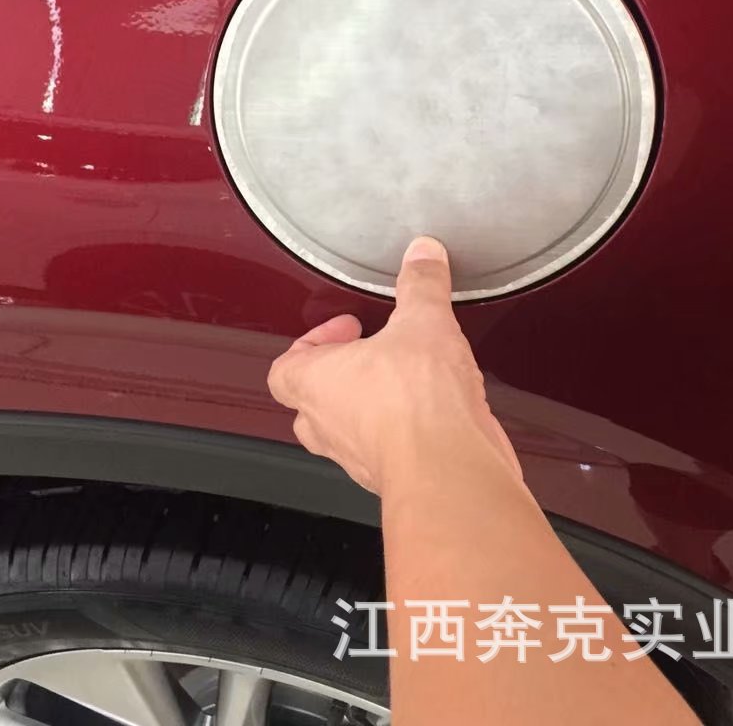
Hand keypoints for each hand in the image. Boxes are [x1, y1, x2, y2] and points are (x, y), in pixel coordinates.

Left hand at [268, 236, 521, 494]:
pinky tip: (434, 411)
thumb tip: (422, 257)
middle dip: (340, 376)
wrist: (448, 467)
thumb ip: (421, 284)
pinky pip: (387, 450)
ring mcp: (358, 456)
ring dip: (370, 406)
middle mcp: (329, 425)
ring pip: (348, 430)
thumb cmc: (417, 405)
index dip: (311, 342)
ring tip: (405, 379)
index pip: (284, 367)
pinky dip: (403, 432)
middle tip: (370, 353)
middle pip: (311, 403)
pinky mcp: (394, 474)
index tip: (345, 326)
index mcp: (316, 383)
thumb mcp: (424, 321)